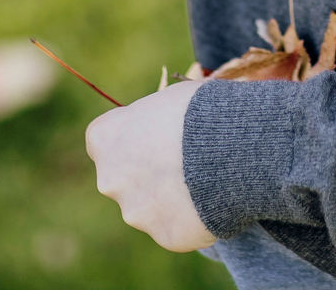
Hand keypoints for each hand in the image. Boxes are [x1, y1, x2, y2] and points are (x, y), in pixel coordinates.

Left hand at [84, 79, 214, 251]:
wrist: (230, 146)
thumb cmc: (199, 110)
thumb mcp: (167, 98)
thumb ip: (151, 119)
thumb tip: (159, 127)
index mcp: (104, 139)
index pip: (108, 142)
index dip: (135, 138)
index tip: (158, 136)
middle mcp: (110, 180)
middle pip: (125, 179)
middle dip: (149, 174)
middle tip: (186, 160)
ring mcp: (135, 212)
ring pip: (151, 208)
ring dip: (172, 198)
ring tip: (209, 178)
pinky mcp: (165, 236)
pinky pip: (178, 227)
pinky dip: (194, 218)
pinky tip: (216, 199)